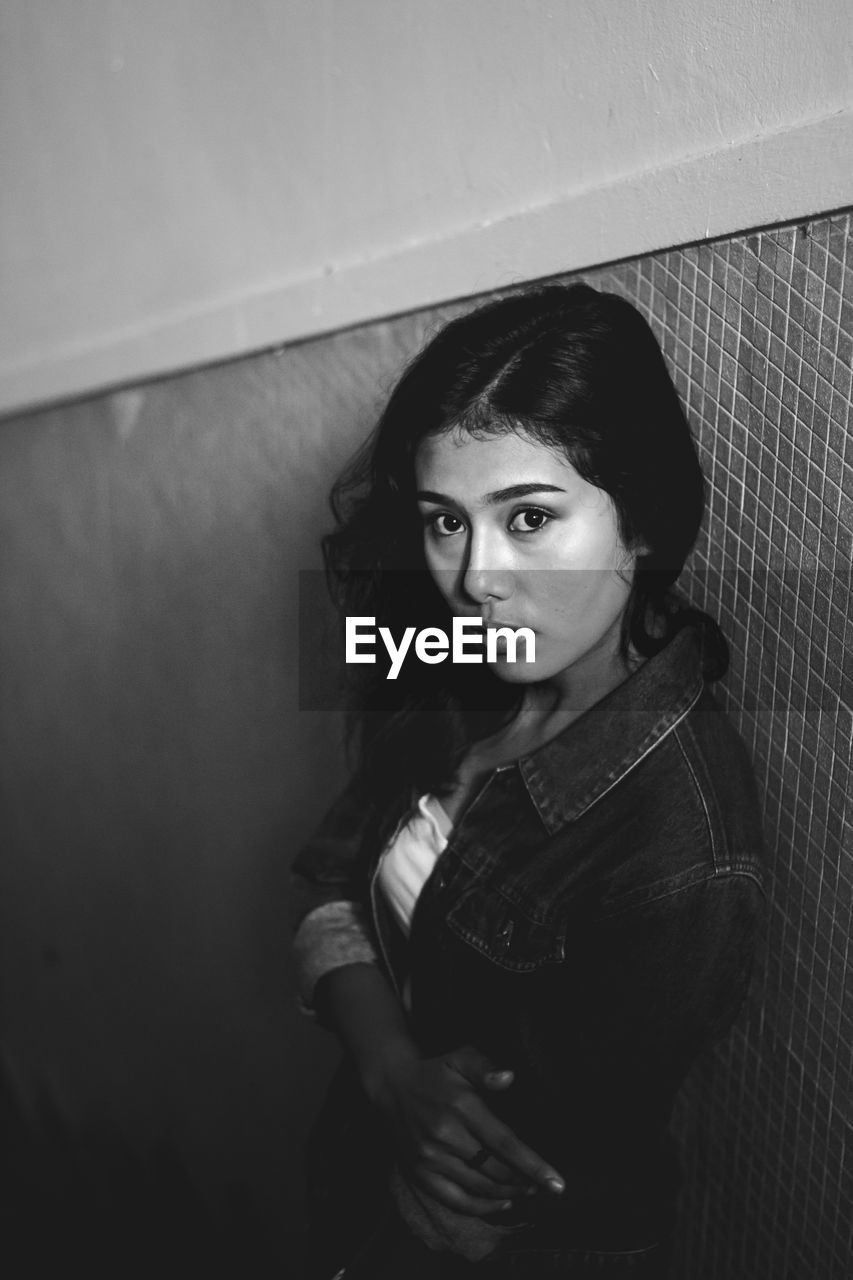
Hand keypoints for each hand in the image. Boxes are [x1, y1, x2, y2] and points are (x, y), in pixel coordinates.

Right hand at [364, 1043, 564, 1215]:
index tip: (558, 1183)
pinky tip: (502, 1201)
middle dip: (525, 1180)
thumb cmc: (435, 1072)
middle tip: (542, 1183)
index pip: (505, 1143)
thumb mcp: (461, 1058)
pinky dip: (483, 1207)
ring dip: (508, 1193)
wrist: (391, 1086)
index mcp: (462, 1106)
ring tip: (527, 1189)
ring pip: (480, 1188)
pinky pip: (457, 1201)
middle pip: (496, 1170)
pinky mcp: (420, 1173)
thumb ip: (486, 1067)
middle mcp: (445, 1134)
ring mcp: (431, 1157)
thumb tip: (509, 1078)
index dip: (533, 1165)